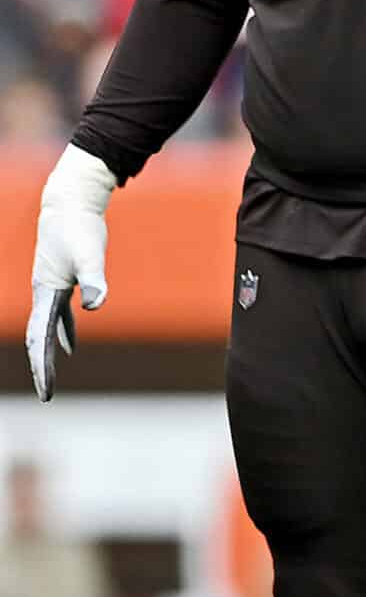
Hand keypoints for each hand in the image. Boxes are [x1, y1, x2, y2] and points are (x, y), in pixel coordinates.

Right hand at [26, 146, 113, 402]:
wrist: (71, 201)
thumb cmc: (80, 227)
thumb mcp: (89, 253)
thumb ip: (93, 278)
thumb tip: (95, 304)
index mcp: (44, 293)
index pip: (39, 339)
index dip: (42, 366)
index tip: (46, 389)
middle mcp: (42, 293)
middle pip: (38, 338)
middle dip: (41, 367)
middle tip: (46, 395)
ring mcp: (50, 287)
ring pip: (46, 328)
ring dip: (48, 353)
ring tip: (48, 377)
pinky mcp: (62, 280)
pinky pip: (59, 315)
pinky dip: (64, 331)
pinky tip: (71, 345)